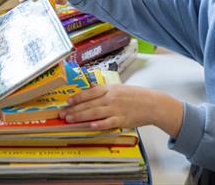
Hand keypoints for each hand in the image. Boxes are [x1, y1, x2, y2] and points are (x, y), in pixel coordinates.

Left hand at [58, 84, 183, 137]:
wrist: (152, 104)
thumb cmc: (136, 96)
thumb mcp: (119, 88)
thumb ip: (105, 90)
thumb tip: (92, 89)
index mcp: (110, 89)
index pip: (90, 93)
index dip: (77, 97)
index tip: (67, 102)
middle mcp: (111, 98)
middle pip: (89, 104)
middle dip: (74, 109)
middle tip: (62, 114)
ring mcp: (116, 109)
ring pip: (94, 113)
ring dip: (80, 116)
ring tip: (69, 119)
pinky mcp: (121, 120)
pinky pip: (107, 122)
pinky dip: (98, 124)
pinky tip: (89, 126)